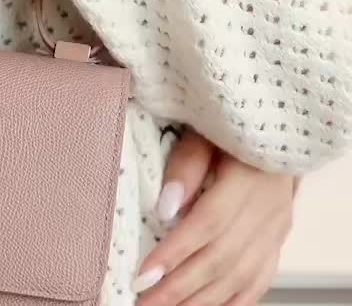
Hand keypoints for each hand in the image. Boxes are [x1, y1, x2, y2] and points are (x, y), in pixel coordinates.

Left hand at [133, 131, 295, 305]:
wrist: (274, 136)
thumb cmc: (229, 131)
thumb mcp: (205, 133)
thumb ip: (186, 165)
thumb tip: (165, 205)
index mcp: (247, 180)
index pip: (207, 224)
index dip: (174, 253)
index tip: (143, 275)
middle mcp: (266, 211)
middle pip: (220, 259)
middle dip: (178, 289)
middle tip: (143, 304)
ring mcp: (275, 231)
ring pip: (238, 278)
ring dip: (199, 302)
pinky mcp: (277, 243)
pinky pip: (258, 281)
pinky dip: (232, 302)